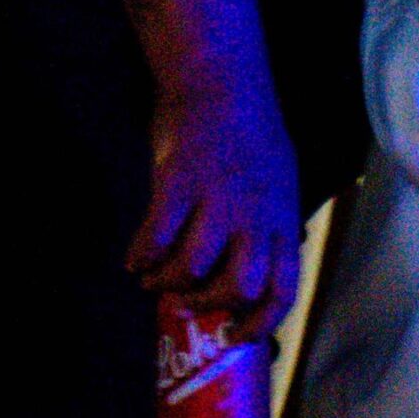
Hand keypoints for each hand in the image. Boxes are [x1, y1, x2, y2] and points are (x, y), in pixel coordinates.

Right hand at [127, 77, 301, 339]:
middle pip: (239, 286)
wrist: (219, 79)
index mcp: (282, 213)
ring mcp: (217, 198)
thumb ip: (265, 223)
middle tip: (188, 302)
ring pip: (193, 268)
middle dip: (209, 305)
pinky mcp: (179, 183)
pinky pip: (156, 238)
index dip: (262, 322)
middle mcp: (255, 211)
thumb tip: (246, 275)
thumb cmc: (247, 131)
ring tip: (154, 280)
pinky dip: (140, 258)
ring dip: (168, 283)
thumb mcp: (276, 179)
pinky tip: (134, 261)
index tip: (237, 338)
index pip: (285, 285)